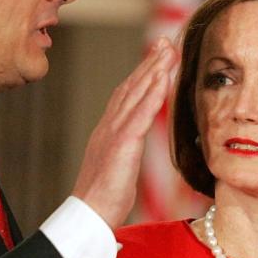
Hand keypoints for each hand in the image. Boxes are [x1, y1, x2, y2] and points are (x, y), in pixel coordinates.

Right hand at [71, 38, 178, 226]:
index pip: (127, 96)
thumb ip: (124, 152)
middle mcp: (109, 126)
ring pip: (136, 94)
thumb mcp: (117, 168)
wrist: (88, 214)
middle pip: (132, 87)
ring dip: (154, 70)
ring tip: (169, 51)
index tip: (157, 57)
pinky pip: (140, 114)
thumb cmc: (103, 199)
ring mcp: (114, 132)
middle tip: (167, 43)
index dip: (142, 75)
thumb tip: (130, 150)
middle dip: (150, 63)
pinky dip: (152, 94)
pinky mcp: (122, 144)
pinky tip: (164, 78)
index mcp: (108, 132)